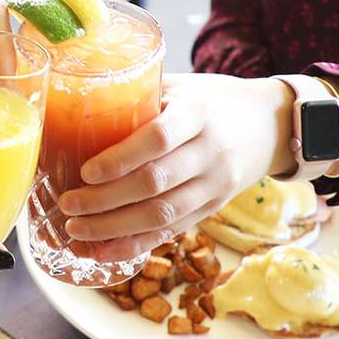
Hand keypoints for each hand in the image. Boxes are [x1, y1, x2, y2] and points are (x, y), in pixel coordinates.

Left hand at [54, 73, 291, 261]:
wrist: (270, 124)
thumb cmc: (212, 100)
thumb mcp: (181, 88)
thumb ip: (140, 98)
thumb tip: (76, 112)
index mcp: (198, 113)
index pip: (157, 138)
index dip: (120, 159)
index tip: (85, 172)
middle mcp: (210, 152)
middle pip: (155, 184)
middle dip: (106, 201)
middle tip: (68, 205)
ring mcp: (215, 185)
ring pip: (163, 215)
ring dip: (114, 230)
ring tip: (76, 232)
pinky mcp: (213, 208)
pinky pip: (172, 232)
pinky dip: (136, 245)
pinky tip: (104, 251)